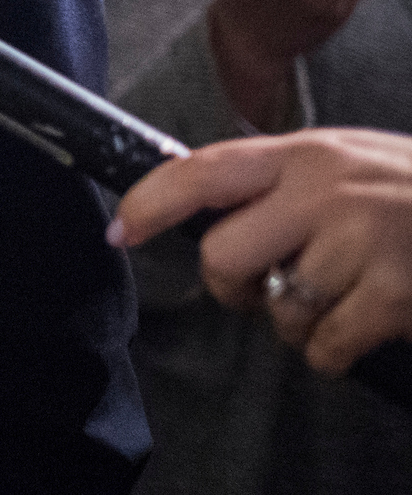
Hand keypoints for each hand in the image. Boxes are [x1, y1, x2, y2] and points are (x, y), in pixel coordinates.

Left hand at [113, 130, 411, 374]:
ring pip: (278, 310)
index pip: (203, 170)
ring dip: (299, 325)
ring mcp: (362, 240)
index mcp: (305, 154)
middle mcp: (325, 190)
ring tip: (338, 303)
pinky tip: (361, 331)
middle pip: (225, 256)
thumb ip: (286, 179)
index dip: (151, 201)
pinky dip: (335, 354)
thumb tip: (210, 207)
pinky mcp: (394, 291)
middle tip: (257, 291)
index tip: (121, 231)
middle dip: (231, 289)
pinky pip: (327, 345)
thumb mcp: (351, 162)